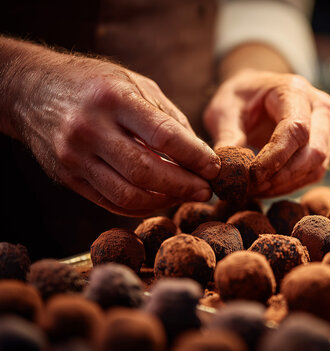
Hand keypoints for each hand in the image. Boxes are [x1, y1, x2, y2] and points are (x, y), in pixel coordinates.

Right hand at [3, 42, 219, 215]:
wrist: (30, 89)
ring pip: (128, 195)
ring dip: (165, 201)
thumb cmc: (93, 82)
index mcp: (114, 98)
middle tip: (206, 190)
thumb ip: (168, 117)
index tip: (215, 168)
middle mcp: (90, 129)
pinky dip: (141, 206)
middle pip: (147, 172)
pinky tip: (159, 199)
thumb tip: (200, 153)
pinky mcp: (67, 177)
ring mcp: (74, 157)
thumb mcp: (135, 83)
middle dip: (184, 186)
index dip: (195, 156)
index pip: (164, 136)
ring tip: (185, 196)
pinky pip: (110, 202)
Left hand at [204, 69, 329, 196]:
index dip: (275, 157)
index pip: (295, 129)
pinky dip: (290, 185)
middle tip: (253, 187)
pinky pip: (314, 173)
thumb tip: (230, 169)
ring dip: (286, 184)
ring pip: (316, 166)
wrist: (251, 94)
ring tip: (255, 189)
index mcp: (295, 90)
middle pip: (315, 151)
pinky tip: (266, 187)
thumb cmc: (238, 99)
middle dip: (283, 175)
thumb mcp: (224, 111)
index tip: (251, 175)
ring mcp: (326, 127)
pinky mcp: (324, 146)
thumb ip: (227, 137)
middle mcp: (318, 106)